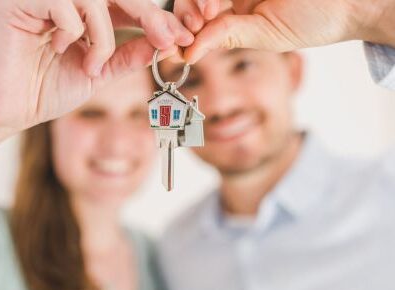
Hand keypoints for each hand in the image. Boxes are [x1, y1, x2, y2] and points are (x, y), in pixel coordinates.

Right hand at [0, 0, 192, 132]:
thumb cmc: (48, 90)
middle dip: (148, 15)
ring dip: (102, 34)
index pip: (127, 5)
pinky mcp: (18, 1)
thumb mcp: (100, 73)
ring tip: (91, 66)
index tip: (182, 37)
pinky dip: (72, 28)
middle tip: (167, 38)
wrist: (10, 111)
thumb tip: (164, 44)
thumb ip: (128, 56)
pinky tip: (58, 47)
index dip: (156, 18)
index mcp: (84, 14)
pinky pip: (61, 1)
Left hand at [173, 0, 394, 62]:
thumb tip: (188, 54)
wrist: (347, 3)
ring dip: (199, 0)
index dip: (183, 29)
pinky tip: (214, 4)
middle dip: (187, 12)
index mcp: (235, 15)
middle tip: (194, 24)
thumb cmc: (311, 21)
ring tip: (209, 11)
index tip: (173, 45)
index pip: (198, 19)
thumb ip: (227, 36)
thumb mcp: (264, 35)